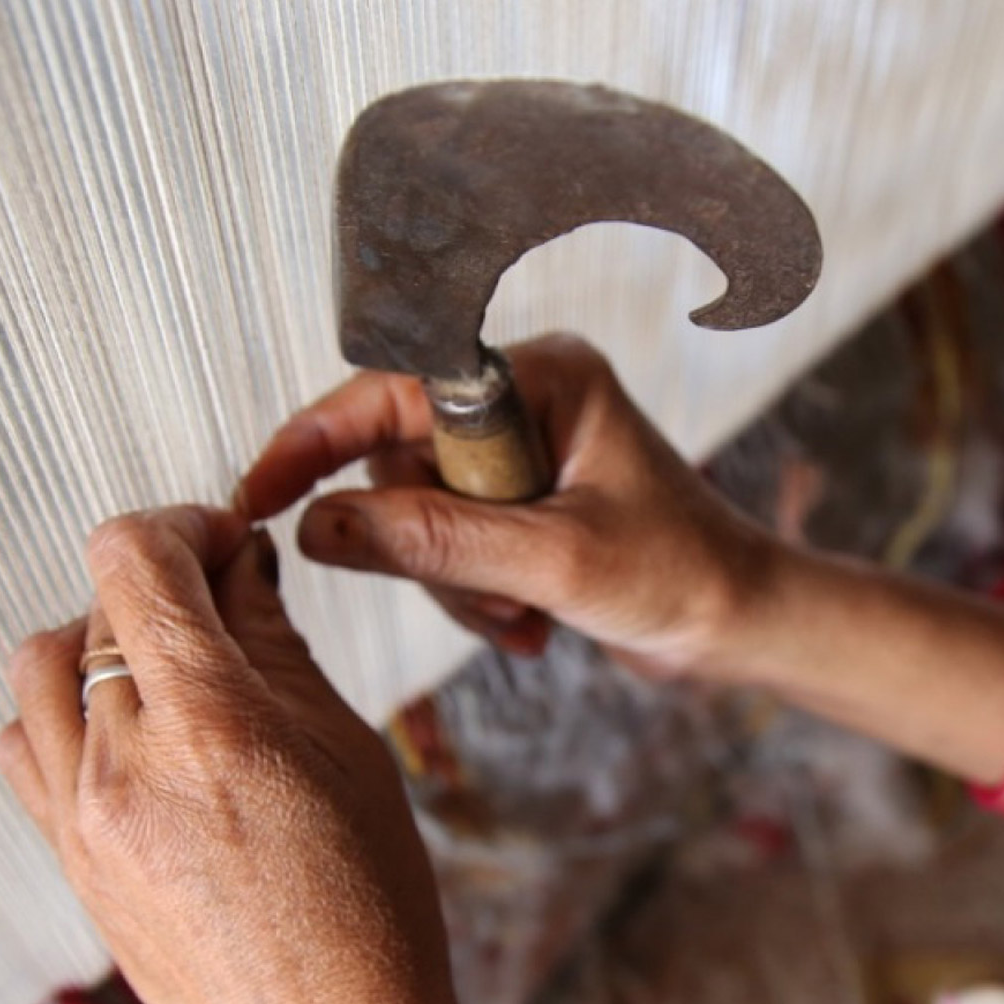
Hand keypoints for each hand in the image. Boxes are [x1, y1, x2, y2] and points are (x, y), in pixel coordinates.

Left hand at [0, 507, 470, 1003]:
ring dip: (99, 642)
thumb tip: (239, 564)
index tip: (228, 540)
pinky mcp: (69, 867)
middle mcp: (123, 768)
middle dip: (157, 582)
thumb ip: (276, 646)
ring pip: (39, 671)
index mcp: (210, 725)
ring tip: (171, 670)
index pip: (134, 559)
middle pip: (91, 608)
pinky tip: (133, 739)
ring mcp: (81, 823)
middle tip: (221, 599)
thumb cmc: (373, 910)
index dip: (183, 525)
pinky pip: (26, 752)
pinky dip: (66, 717)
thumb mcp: (349, 753)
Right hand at [235, 334, 780, 678]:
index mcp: (540, 375)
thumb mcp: (553, 564)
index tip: (260, 494)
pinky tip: (532, 625)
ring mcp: (519, 454)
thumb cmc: (682, 577)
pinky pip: (448, 548)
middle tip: (495, 599)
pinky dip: (477, 597)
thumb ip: (435, 542)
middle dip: (429, 549)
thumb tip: (317, 527)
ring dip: (458, 585)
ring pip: (416, 518)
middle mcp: (522, 400)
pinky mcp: (519, 504)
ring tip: (525, 619)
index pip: (392, 390)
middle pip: (398, 466)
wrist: (744, 627)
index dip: (317, 440)